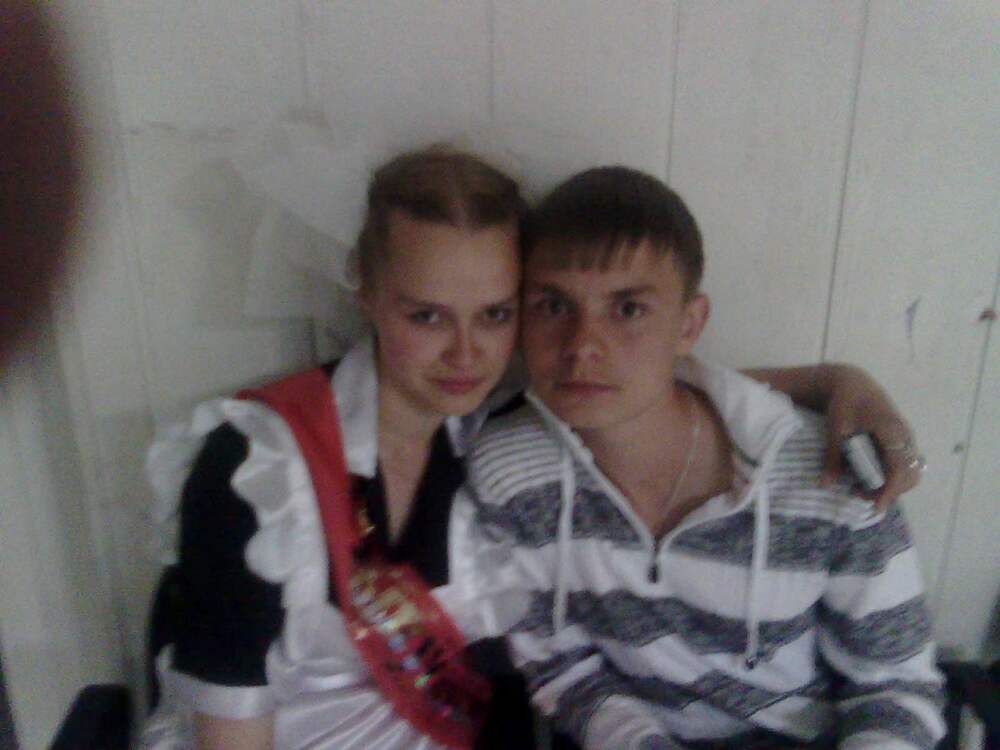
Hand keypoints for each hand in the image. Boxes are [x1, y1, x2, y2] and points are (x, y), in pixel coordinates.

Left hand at [820, 364, 923, 511]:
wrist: (854, 383)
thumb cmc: (845, 402)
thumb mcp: (836, 429)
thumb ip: (833, 457)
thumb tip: (825, 485)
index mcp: (892, 431)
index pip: (899, 469)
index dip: (889, 491)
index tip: (875, 507)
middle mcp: (906, 436)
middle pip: (910, 475)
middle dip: (890, 491)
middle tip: (861, 495)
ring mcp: (908, 438)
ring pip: (911, 471)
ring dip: (892, 485)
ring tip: (863, 488)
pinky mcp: (904, 440)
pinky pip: (906, 464)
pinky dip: (893, 476)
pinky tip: (869, 477)